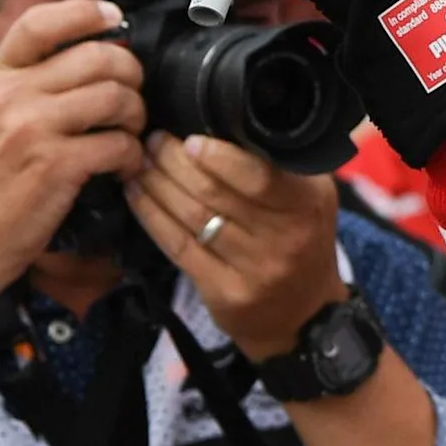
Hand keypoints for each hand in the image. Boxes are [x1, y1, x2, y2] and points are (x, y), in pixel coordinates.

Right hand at [0, 0, 150, 288]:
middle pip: (97, 56)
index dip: (85, 13)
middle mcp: (10, 96)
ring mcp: (31, 129)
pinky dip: (130, 156)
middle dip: (130, 74)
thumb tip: (76, 55)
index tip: (113, 18)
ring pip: (115, 96)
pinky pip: (118, 143)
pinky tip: (120, 168)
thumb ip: (19, 85)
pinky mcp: (55, 165)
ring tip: (127, 134)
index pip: (40, 23)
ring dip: (136, 115)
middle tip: (132, 98)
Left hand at [126, 133, 348, 357]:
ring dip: (157, 185)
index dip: (217, 156)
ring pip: (191, 217)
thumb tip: (220, 130)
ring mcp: (254, 270)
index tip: (188, 138)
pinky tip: (136, 195)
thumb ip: (277, 169)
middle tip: (153, 141)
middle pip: (215, 194)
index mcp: (308, 205)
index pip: (258, 176)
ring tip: (139, 163)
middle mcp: (285, 238)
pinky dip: (151, 216)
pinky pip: (177, 247)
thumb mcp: (309, 201)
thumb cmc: (300, 243)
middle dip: (175, 162)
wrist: (302, 315)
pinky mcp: (224, 293)